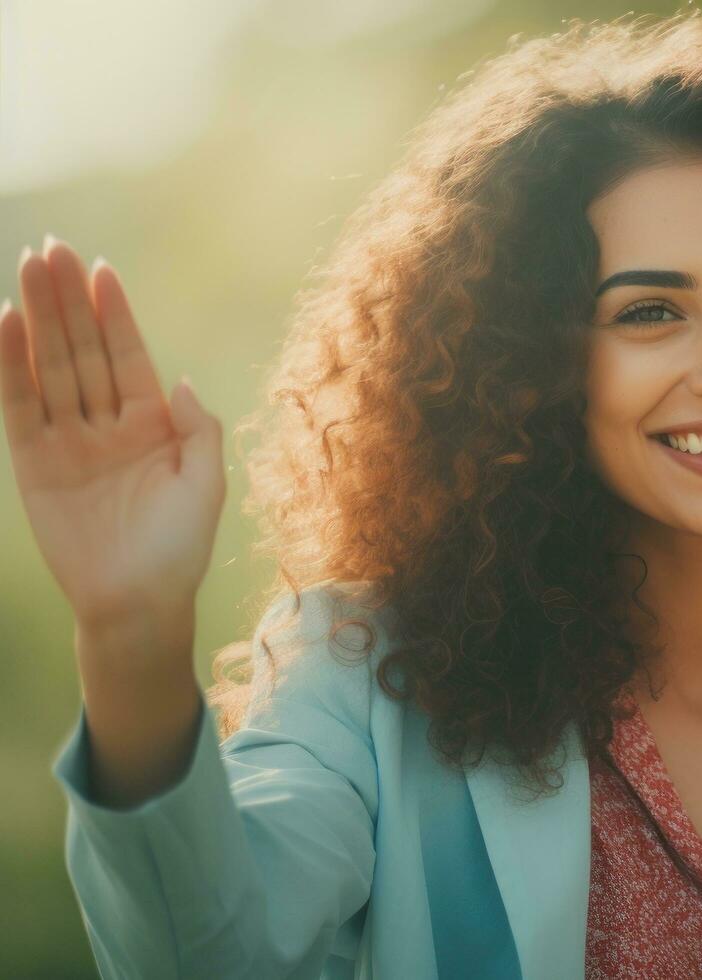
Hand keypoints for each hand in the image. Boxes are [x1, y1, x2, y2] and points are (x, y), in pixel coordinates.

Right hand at [1, 236, 225, 645]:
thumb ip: (199, 431)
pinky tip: (5, 323)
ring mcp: (69, 441)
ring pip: (51, 366)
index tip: (100, 268)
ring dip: (38, 318)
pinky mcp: (35, 463)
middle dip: (68, 300)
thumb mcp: (206, 485)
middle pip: (83, 350)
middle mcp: (108, 425)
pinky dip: (11, 366)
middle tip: (51, 247)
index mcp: (153, 425)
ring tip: (28, 268)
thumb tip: (183, 383)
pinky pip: (20, 405)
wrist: (138, 602)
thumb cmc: (180, 550)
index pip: (128, 356)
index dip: (114, 313)